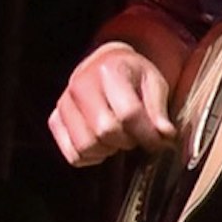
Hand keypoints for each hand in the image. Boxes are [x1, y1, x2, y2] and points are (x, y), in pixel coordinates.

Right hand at [50, 41, 176, 165]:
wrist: (104, 64)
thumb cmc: (133, 75)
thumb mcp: (154, 82)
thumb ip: (158, 109)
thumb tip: (165, 135)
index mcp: (109, 71)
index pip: (129, 114)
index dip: (149, 135)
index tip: (161, 142)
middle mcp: (80, 85)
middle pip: (106, 132)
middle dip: (129, 141)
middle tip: (137, 137)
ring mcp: (64, 103)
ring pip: (87, 146)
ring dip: (109, 150)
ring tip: (120, 138)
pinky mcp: (55, 120)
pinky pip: (73, 154)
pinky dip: (92, 157)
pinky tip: (104, 145)